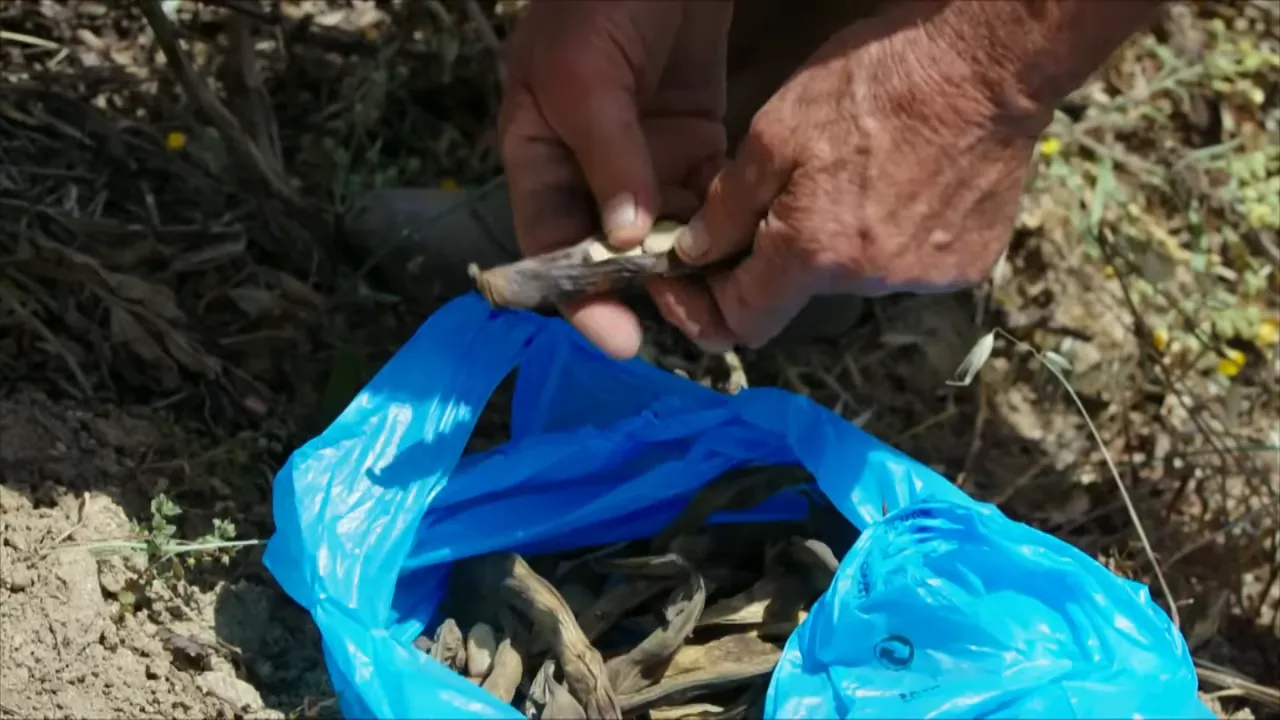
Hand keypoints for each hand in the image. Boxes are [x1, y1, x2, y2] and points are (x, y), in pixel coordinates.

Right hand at [499, 1, 731, 358]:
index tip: (617, 338)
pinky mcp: (692, 144)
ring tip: (730, 298)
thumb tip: (627, 240)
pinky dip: (723, 227)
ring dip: (693, 266)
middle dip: (647, 292)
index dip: (577, 296)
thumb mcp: (585, 75)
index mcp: (538, 157)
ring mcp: (643, 161)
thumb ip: (607, 157)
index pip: (551, 243)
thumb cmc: (597, 0)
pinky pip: (706, 200)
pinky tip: (749, 250)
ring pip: (664, 234)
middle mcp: (588, 172)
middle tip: (693, 324)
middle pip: (611, 252)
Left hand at [651, 5, 1051, 350]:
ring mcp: (923, 278)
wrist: (989, 65)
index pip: (742, 322)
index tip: (690, 280)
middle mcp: (869, 282)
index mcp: (814, 253)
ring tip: (852, 176)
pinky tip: (901, 184)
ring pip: (854, 276)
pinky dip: (890, 237)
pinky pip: (907, 264)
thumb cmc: (876, 82)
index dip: (704, 308)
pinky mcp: (965, 265)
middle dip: (777, 255)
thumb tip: (694, 253)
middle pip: (799, 291)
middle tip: (780, 196)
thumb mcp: (776, 131)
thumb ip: (729, 205)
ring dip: (838, 242)